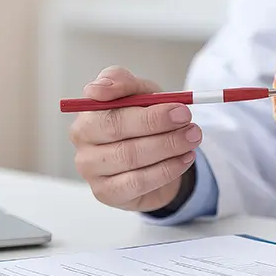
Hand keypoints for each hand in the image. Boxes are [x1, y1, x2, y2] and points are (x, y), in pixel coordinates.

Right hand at [69, 67, 200, 211]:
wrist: (151, 158)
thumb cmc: (141, 121)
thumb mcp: (140, 94)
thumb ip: (123, 83)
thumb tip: (100, 88)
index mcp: (88, 110)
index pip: (108, 106)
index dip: (144, 109)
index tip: (179, 108)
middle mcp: (83, 139)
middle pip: (117, 131)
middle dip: (159, 126)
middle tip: (189, 123)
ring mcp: (90, 168)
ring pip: (130, 157)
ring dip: (168, 147)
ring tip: (192, 139)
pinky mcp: (105, 192)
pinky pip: (138, 182)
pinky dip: (166, 170)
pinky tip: (184, 160)